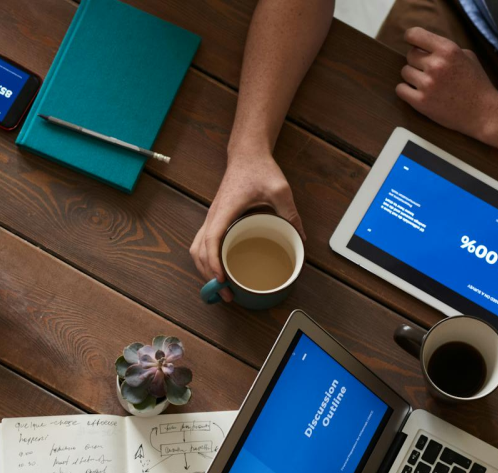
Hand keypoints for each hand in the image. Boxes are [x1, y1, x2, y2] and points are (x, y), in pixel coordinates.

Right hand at [190, 151, 302, 302]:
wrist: (247, 155)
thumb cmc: (259, 169)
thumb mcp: (280, 190)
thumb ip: (290, 213)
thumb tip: (300, 238)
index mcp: (225, 210)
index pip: (211, 240)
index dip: (213, 262)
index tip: (221, 279)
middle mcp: (213, 216)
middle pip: (198, 250)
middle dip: (207, 275)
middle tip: (226, 293)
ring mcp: (211, 218)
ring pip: (196, 248)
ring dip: (203, 269)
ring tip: (219, 286)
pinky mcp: (214, 220)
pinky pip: (202, 243)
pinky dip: (205, 259)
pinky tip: (218, 270)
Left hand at [395, 27, 497, 140]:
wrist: (483, 112)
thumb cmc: (476, 83)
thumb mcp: (467, 56)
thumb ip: (445, 49)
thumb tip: (425, 46)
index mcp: (448, 50)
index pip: (415, 34)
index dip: (411, 38)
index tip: (412, 42)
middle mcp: (436, 65)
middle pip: (410, 55)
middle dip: (417, 61)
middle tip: (429, 70)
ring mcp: (427, 84)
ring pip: (405, 72)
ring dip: (413, 76)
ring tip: (427, 83)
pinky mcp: (420, 102)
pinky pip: (400, 89)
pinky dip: (407, 91)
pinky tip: (418, 92)